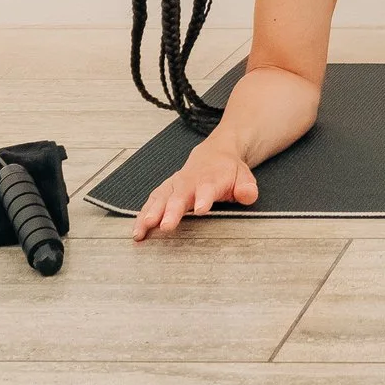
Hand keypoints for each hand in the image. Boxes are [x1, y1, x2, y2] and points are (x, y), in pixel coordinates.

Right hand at [131, 138, 258, 240]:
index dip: (204, 198)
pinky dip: (142, 215)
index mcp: (212, 178)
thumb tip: (247, 195)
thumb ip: (246, 188)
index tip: (201, 209)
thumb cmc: (228, 172)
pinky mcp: (165, 190)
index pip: (208, 187)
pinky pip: (152, 201)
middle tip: (165, 226)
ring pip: (161, 197)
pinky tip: (136, 231)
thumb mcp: (244, 177)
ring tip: (142, 231)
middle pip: (180, 195)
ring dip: (151, 214)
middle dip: (171, 210)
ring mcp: (176, 185)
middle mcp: (190, 181)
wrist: (215, 154)